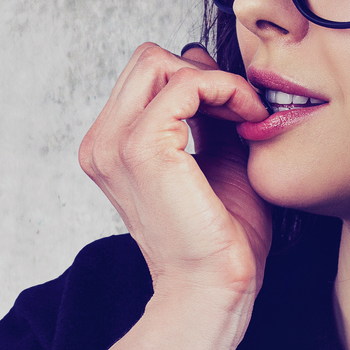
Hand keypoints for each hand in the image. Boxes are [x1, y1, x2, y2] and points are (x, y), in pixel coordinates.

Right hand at [77, 42, 272, 303]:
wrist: (211, 289)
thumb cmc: (217, 238)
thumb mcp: (212, 157)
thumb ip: (203, 112)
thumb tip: (201, 60)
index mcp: (110, 148)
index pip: (146, 77)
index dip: (196, 81)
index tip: (236, 109)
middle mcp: (102, 143)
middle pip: (146, 60)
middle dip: (200, 73)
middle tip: (240, 107)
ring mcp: (115, 144)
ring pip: (159, 61)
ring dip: (214, 79)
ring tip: (245, 112)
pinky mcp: (141, 148)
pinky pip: (185, 83)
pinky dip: (224, 88)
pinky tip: (247, 115)